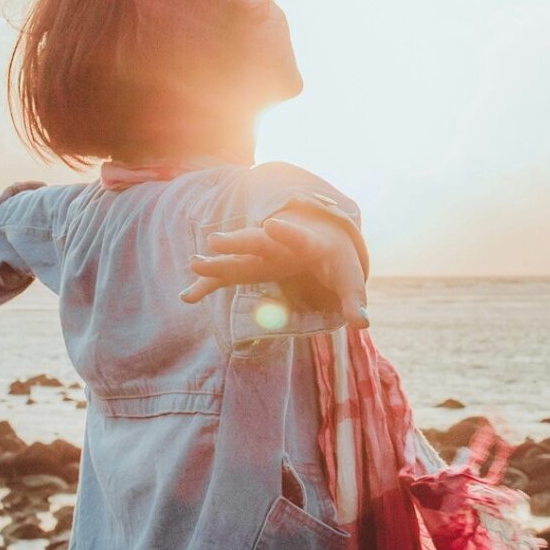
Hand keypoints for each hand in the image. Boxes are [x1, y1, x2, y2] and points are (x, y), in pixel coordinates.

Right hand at [183, 215, 369, 329]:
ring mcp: (263, 255)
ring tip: (193, 263)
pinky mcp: (252, 268)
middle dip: (238, 241)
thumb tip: (362, 324)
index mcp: (308, 244)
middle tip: (215, 240)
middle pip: (258, 242)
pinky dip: (209, 284)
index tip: (272, 225)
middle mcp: (280, 245)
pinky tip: (188, 296)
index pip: (298, 237)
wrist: (322, 238)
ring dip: (216, 262)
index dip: (287, 232)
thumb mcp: (349, 278)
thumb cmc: (337, 260)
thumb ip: (354, 300)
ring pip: (237, 257)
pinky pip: (228, 277)